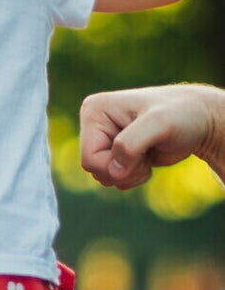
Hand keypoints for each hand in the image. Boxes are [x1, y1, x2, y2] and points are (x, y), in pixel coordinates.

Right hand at [79, 84, 224, 189]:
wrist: (201, 120)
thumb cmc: (184, 115)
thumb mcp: (159, 124)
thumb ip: (131, 144)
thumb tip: (113, 173)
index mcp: (94, 111)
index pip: (89, 158)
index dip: (116, 165)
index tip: (143, 151)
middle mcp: (94, 124)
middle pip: (94, 170)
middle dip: (124, 170)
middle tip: (147, 153)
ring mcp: (104, 138)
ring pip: (102, 176)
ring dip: (129, 175)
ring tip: (148, 155)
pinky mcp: (114, 151)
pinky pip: (113, 178)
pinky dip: (132, 176)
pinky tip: (147, 159)